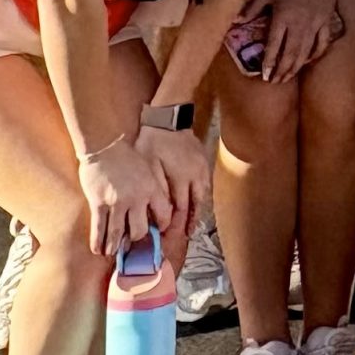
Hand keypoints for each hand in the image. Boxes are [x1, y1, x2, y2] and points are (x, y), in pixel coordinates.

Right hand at [77, 137, 168, 258]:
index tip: (157, 232)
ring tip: (112, 253)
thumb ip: (151, 189)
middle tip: (130, 246)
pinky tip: (98, 249)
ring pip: (117, 234)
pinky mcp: (99, 203)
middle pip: (139, 230)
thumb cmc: (128, 156)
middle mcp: (136, 198)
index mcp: (152, 189)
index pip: (163, 214)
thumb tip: (153, 210)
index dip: (161, 226)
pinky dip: (98, 242)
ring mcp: (116, 202)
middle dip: (134, 240)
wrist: (107, 144)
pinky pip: (99, 228)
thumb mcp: (148, 170)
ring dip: (114, 246)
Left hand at [136, 123, 209, 253]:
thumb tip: (158, 210)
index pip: (181, 208)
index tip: (169, 236)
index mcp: (181, 177)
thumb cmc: (153, 141)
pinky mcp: (203, 160)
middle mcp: (195, 175)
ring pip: (204, 194)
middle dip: (190, 222)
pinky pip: (206, 184)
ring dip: (198, 210)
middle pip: (197, 204)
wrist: (169, 117)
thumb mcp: (148, 165)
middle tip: (185, 236)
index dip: (176, 224)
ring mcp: (202, 167)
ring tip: (192, 224)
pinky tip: (196, 201)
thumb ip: (156, 189)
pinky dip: (201, 197)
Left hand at [255, 0, 344, 80]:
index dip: (269, 62)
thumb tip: (236, 21)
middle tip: (276, 81)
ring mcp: (313, 27)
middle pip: (289, 54)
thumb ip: (252, 7)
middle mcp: (298, 27)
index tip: (265, 75)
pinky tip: (309, 61)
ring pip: (304, 52)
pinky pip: (321, 43)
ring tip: (288, 77)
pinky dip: (315, 54)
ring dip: (295, 67)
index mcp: (283, 19)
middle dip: (282, 70)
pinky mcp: (325, 23)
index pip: (274, 46)